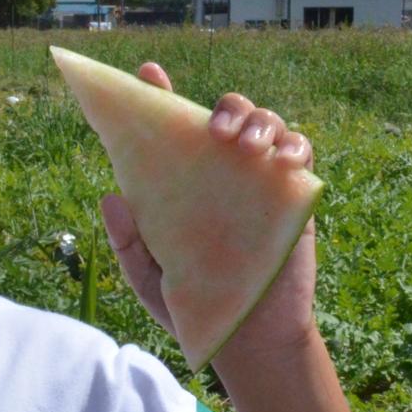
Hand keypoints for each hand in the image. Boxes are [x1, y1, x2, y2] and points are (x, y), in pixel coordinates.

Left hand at [97, 64, 318, 363]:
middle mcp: (221, 173)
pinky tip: (283, 159)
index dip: (161, 95)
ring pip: (267, 125)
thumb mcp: (150, 277)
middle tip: (216, 131)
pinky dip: (295, 145)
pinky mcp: (294, 196)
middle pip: (229, 115)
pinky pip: (300, 153)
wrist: (247, 338)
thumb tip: (111, 195)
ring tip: (247, 145)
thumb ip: (129, 241)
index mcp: (185, 182)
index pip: (174, 129)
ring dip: (260, 121)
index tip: (150, 73)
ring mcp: (259, 180)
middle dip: (226, 108)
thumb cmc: (196, 304)